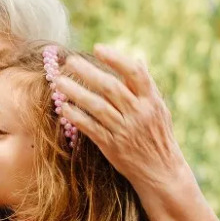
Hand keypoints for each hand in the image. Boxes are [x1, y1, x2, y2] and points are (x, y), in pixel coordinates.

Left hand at [56, 45, 189, 193]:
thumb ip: (146, 86)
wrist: (161, 171)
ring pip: (97, 106)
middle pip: (110, 88)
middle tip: (70, 61)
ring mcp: (124, 130)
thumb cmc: (158, 136)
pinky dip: (76, 117)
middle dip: (88, 72)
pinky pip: (91, 128)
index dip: (116, 59)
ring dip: (76, 92)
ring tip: (58, 81)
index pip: (135, 74)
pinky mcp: (112, 146)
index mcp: (151, 101)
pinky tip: (64, 107)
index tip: (98, 48)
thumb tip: (138, 59)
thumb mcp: (160, 109)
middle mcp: (138, 113)